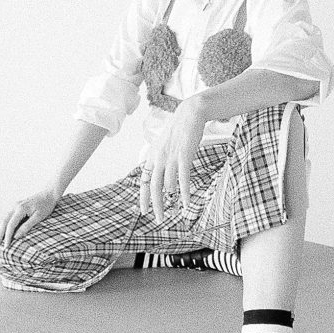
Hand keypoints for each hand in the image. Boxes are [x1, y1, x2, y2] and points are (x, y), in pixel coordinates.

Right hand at [0, 188, 58, 247]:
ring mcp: (14, 206)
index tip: (6, 246)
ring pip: (3, 219)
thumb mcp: (39, 217)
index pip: (11, 225)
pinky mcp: (16, 207)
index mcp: (21, 208)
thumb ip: (27, 226)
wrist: (49, 194)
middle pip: (3, 222)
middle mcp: (15, 206)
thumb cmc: (46, 205)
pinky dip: (2, 225)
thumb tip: (16, 236)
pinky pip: (6, 217)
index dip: (7, 236)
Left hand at [140, 96, 206, 222]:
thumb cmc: (179, 130)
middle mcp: (158, 158)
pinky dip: (184, 192)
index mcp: (152, 156)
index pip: (143, 181)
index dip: (143, 197)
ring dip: (171, 201)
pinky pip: (182, 178)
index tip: (145, 211)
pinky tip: (186, 203)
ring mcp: (170, 157)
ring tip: (175, 213)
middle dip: (156, 205)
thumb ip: (160, 159)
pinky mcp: (183, 155)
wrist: (190, 113)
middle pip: (153, 187)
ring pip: (168, 185)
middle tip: (159, 219)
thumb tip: (161, 175)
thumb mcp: (164, 144)